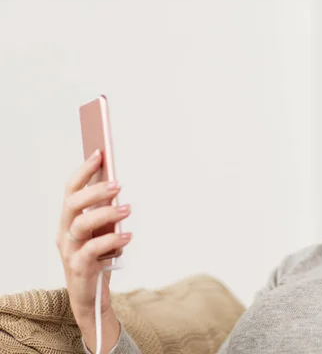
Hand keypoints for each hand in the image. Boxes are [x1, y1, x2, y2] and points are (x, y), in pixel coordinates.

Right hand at [55, 149, 131, 319]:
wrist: (91, 298)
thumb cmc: (98, 260)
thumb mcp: (102, 232)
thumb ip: (106, 213)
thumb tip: (117, 185)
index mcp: (69, 221)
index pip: (71, 190)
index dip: (84, 171)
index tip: (100, 153)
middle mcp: (65, 233)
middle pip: (72, 204)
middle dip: (95, 190)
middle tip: (119, 184)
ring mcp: (70, 251)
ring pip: (81, 225)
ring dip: (106, 213)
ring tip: (128, 209)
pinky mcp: (79, 268)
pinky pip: (92, 250)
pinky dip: (112, 241)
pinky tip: (128, 236)